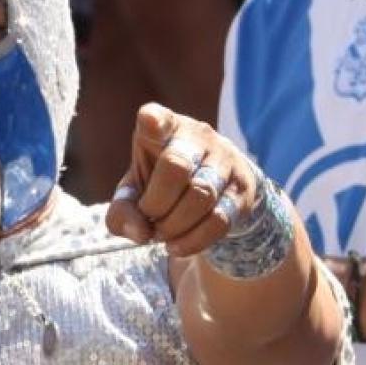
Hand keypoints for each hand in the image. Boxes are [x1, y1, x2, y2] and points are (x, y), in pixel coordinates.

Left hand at [105, 103, 258, 258]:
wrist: (214, 194)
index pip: (157, 118)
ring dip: (174, 226)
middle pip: (176, 166)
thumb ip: (122, 213)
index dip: (153, 120)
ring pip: (200, 195)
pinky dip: (192, 240)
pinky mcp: (242, 189)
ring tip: (162, 234)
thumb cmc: (161, 188)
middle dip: (156, 204)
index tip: (150, 123)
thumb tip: (140, 232)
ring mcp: (224, 160)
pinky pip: (219, 219)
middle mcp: (197, 137)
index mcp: (164, 129)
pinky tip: (176, 246)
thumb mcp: (133, 195)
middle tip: (150, 218)